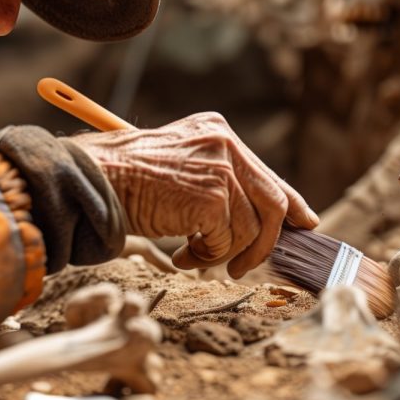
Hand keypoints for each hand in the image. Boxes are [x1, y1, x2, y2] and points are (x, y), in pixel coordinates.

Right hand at [68, 113, 319, 277]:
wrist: (95, 180)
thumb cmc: (127, 181)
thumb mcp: (181, 169)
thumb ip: (219, 184)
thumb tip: (260, 222)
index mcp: (218, 133)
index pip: (268, 174)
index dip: (292, 204)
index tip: (305, 226)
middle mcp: (224, 144)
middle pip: (273, 202)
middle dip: (265, 242)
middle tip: (244, 266)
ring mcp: (220, 169)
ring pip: (249, 229)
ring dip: (223, 254)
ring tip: (191, 256)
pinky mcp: (211, 197)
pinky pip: (226, 241)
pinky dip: (207, 256)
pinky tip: (182, 255)